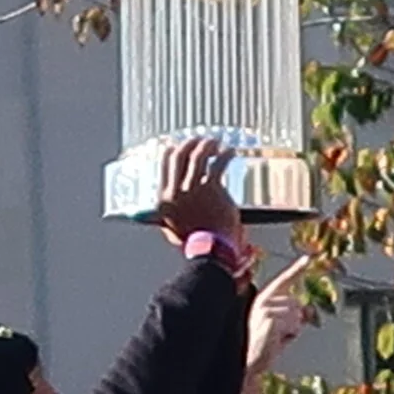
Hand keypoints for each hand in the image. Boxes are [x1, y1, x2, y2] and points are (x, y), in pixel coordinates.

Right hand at [154, 135, 242, 251]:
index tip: (183, 146)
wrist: (210, 252)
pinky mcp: (212, 189)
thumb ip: (169, 213)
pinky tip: (230, 152)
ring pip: (199, 155)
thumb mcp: (173, 228)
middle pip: (181, 155)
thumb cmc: (195, 243)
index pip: (165, 163)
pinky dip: (225, 155)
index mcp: (164, 200)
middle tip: (201, 141)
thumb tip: (170, 203)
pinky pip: (218, 164)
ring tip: (217, 144)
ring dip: (208, 145)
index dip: (175, 150)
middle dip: (192, 143)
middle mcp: (175, 191)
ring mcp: (193, 189)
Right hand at [246, 253, 318, 375]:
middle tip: (279, 335)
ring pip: (297, 314)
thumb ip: (294, 317)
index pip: (283, 281)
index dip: (296, 269)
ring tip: (276, 339)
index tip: (307, 258)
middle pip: (298, 303)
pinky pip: (294, 324)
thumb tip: (309, 308)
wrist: (246, 363)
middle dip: (295, 321)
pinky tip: (276, 341)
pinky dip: (290, 335)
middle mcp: (263, 301)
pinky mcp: (270, 318)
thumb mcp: (281, 329)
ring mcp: (266, 309)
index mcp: (263, 300)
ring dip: (292, 330)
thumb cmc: (262, 348)